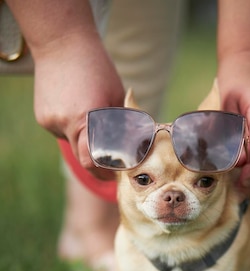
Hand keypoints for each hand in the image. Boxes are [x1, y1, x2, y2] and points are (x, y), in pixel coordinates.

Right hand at [32, 31, 124, 171]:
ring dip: (85, 140)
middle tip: (112, 162)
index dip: (105, 172)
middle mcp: (65, 124)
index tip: (115, 174)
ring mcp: (51, 122)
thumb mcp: (116, 97)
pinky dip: (72, 128)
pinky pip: (62, 132)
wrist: (61, 43)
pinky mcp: (43, 118)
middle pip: (83, 158)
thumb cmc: (97, 68)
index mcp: (86, 119)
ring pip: (73, 144)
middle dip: (98, 162)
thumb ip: (120, 126)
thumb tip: (131, 150)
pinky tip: (76, 107)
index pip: (93, 161)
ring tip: (91, 115)